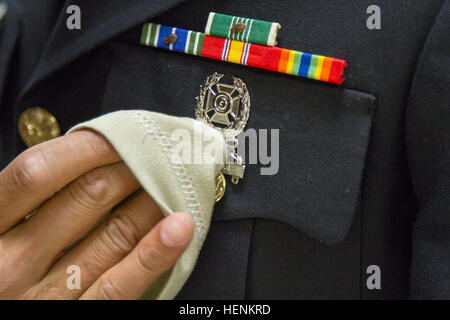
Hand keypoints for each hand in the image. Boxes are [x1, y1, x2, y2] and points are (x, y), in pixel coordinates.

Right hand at [0, 130, 193, 298]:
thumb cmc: (0, 276)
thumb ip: (28, 203)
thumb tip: (83, 158)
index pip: (38, 172)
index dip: (86, 148)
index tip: (120, 135)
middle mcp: (10, 262)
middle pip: (86, 196)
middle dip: (130, 168)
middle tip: (157, 155)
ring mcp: (44, 296)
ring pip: (113, 234)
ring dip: (151, 200)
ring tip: (175, 181)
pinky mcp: (77, 319)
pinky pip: (120, 284)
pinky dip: (155, 251)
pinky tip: (180, 227)